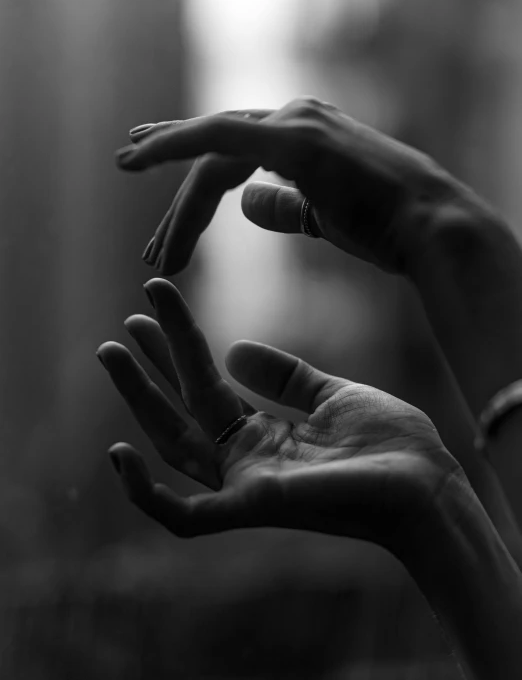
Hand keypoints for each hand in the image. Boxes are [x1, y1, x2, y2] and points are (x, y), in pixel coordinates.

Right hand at [97, 278, 462, 549]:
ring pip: (172, 445)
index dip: (180, 343)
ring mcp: (244, 486)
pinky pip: (182, 516)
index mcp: (263, 435)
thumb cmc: (387, 443)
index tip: (159, 299)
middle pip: (180, 410)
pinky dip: (144, 494)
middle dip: (149, 370)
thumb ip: (284, 376)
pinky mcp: (251, 509)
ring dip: (138, 401)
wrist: (426, 481)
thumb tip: (234, 348)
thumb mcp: (331, 394)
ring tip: (111, 351)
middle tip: (121, 327)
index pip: (205, 384)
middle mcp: (245, 460)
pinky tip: (118, 452)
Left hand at [116, 98, 471, 274]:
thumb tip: (248, 205)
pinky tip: (140, 157)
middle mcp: (295, 115)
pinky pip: (217, 137)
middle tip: (148, 232)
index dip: (186, 155)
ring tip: (158, 256)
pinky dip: (174, 144)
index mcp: (303, 132)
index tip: (146, 156)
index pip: (231, 144)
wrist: (432, 227)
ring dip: (180, 208)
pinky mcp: (294, 139)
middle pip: (214, 151)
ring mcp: (295, 122)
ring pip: (210, 152)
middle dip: (175, 192)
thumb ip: (284, 205)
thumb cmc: (388, 226)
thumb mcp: (324, 214)